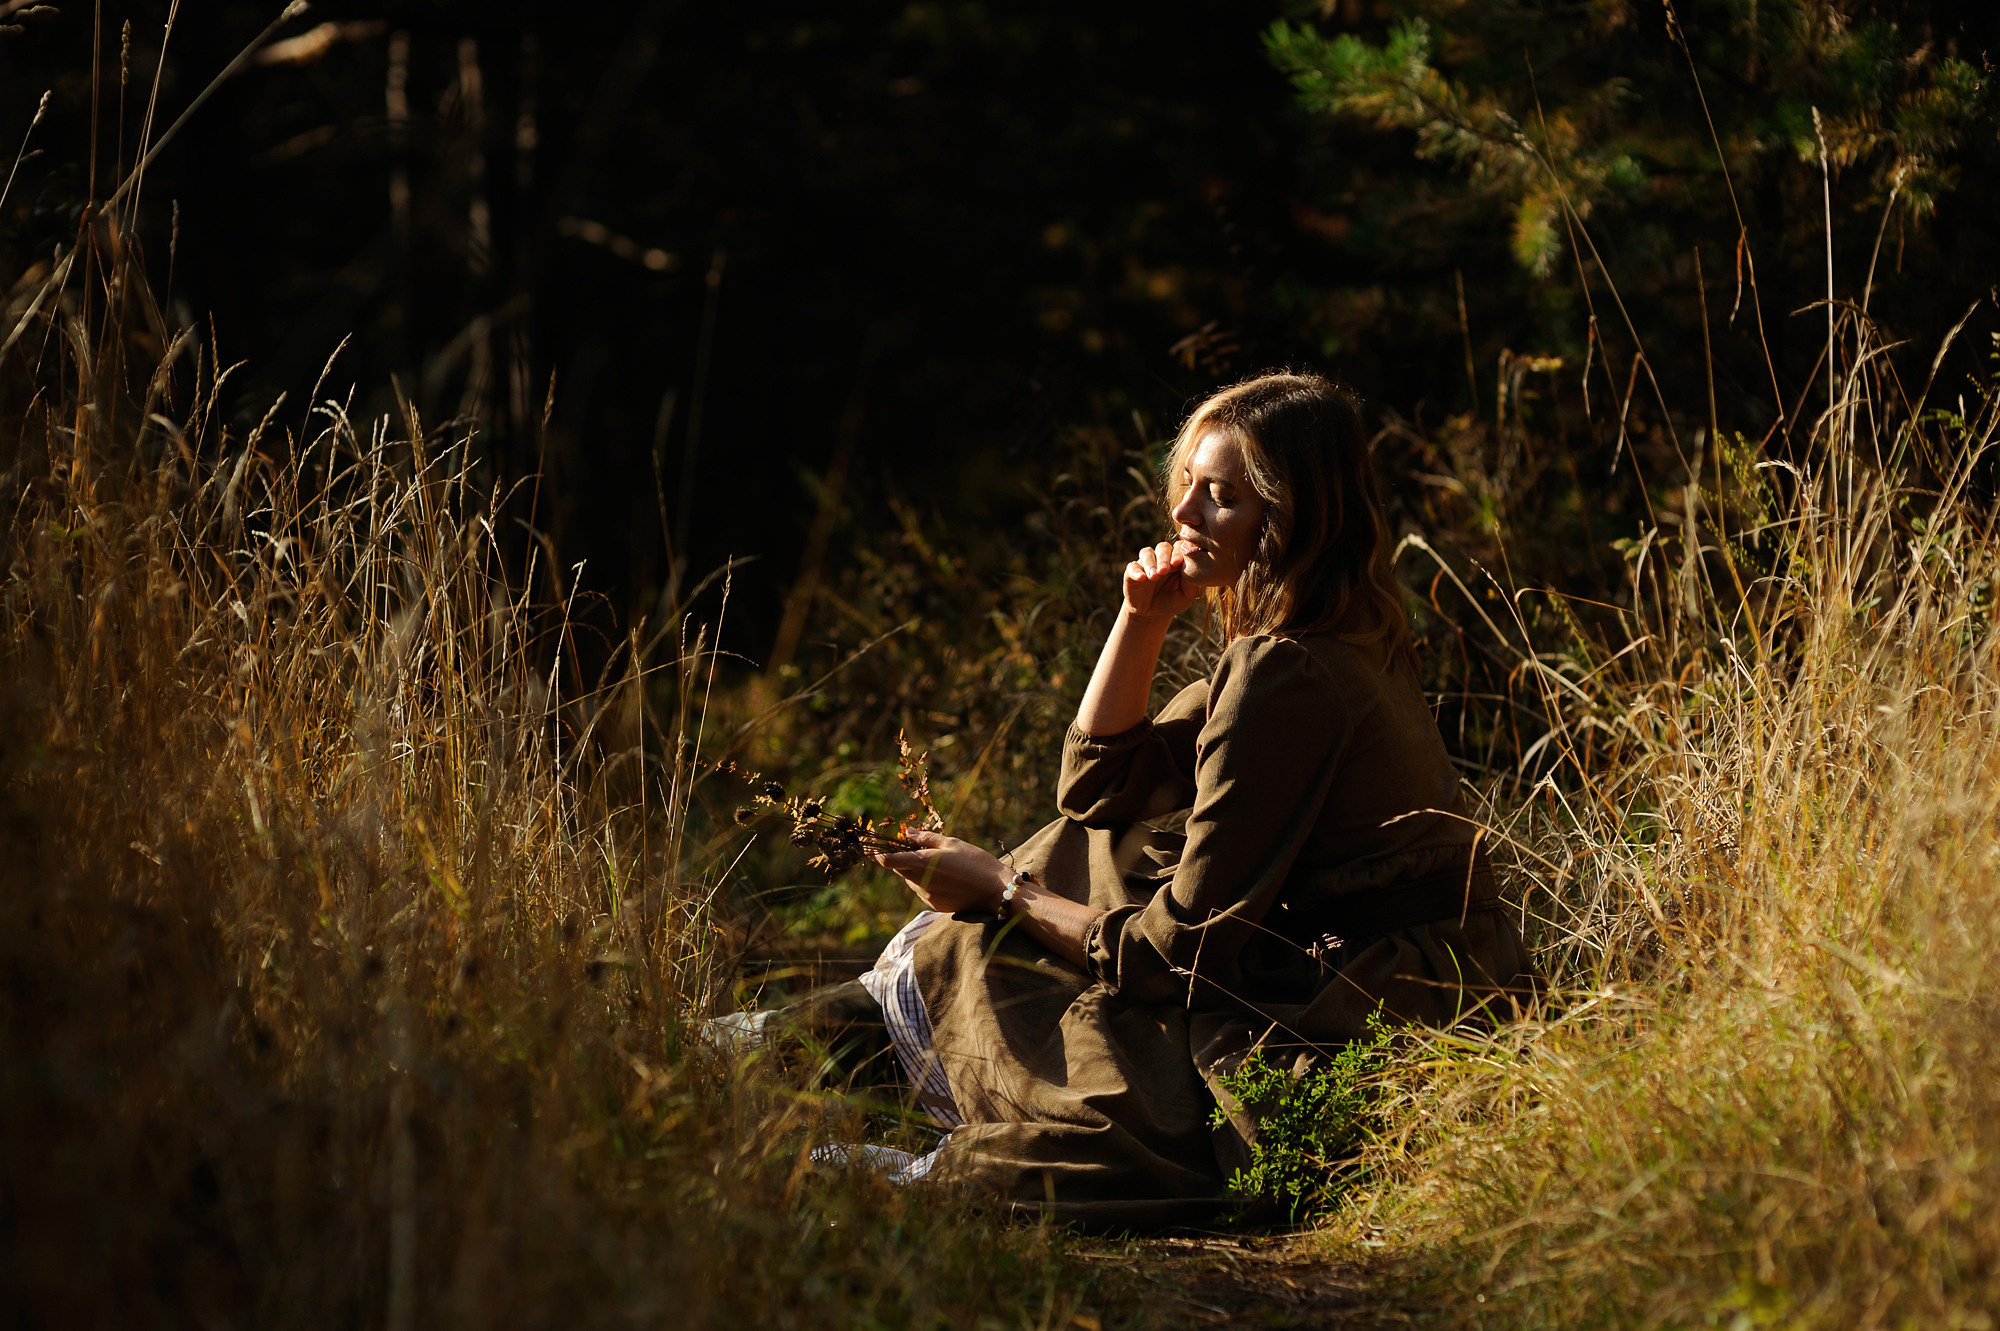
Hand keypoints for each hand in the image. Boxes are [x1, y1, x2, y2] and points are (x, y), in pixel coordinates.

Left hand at [872, 829, 1010, 913]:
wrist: (995, 891)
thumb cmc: (975, 862)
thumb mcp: (952, 843)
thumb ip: (927, 839)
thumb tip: (909, 833)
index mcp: (921, 863)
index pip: (888, 860)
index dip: (878, 853)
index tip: (874, 847)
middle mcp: (919, 882)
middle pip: (899, 869)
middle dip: (903, 858)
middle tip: (918, 848)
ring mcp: (925, 896)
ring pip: (911, 880)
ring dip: (916, 871)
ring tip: (940, 863)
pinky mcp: (934, 905)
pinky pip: (923, 890)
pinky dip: (927, 882)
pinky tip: (947, 878)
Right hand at [1123, 540, 1199, 619]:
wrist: (1152, 613)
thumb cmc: (1173, 601)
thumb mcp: (1186, 596)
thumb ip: (1191, 582)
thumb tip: (1193, 569)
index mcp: (1177, 560)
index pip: (1179, 548)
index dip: (1178, 552)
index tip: (1178, 562)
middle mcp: (1161, 558)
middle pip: (1163, 547)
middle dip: (1164, 557)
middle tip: (1165, 570)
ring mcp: (1146, 564)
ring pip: (1147, 553)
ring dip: (1151, 563)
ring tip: (1154, 576)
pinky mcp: (1132, 572)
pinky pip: (1132, 567)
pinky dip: (1137, 571)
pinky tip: (1142, 578)